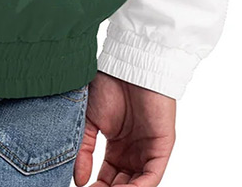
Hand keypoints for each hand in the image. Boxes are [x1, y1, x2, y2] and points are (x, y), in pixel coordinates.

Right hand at [73, 71, 175, 186]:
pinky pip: (152, 177)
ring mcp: (148, 152)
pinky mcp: (161, 149)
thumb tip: (79, 180)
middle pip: (122, 185)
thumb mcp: (89, 121)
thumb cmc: (108, 85)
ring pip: (137, 185)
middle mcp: (134, 154)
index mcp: (117, 148)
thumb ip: (84, 150)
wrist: (127, 66)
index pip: (108, 179)